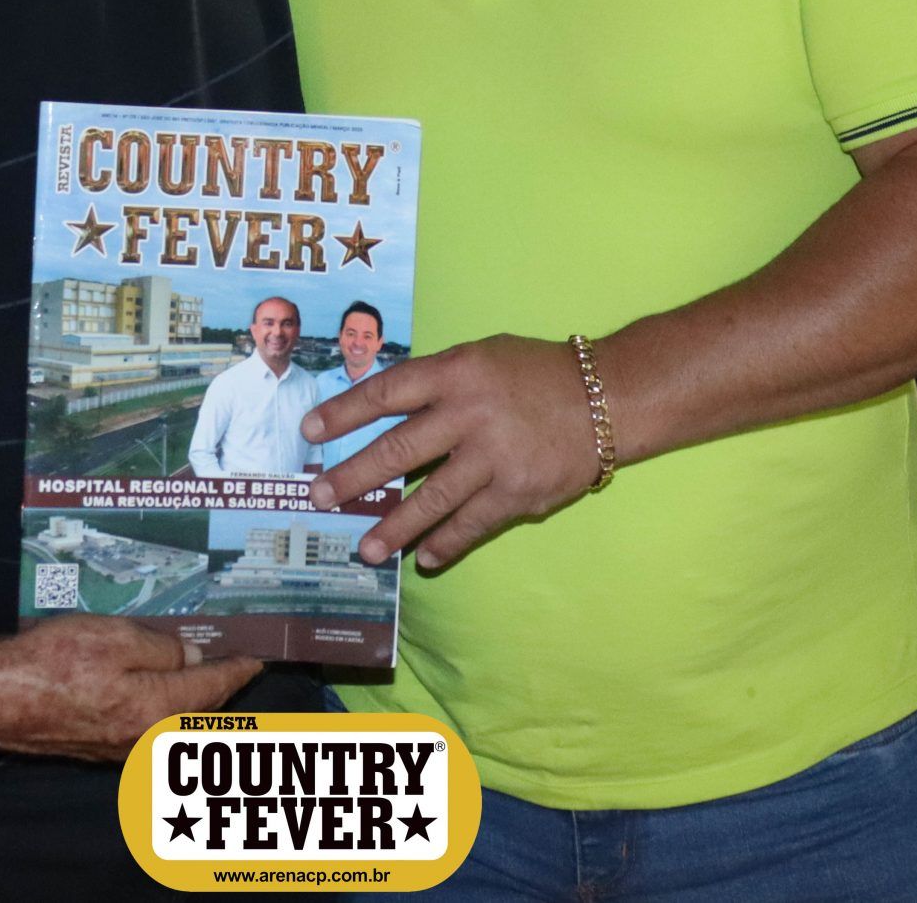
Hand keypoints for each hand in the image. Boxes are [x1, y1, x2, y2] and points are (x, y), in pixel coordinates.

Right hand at [0, 618, 260, 762]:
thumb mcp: (113, 637)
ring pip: (175, 723)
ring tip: (208, 670)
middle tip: (239, 661)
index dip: (237, 669)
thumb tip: (192, 654)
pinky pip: (149, 728)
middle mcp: (144, 738)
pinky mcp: (100, 748)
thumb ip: (160, 649)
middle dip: (222, 686)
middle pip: (198, 712)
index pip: (212, 688)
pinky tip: (164, 689)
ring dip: (195, 699)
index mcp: (155, 709)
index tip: (257, 655)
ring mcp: (122, 749)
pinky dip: (167, 708)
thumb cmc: (52, 661)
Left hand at [304, 335, 601, 571]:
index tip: (310, 431)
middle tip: (319, 498)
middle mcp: (469, 414)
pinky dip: (446, 544)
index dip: (344, 412)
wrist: (606, 398)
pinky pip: (472, 525)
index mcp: (456, 373)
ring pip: (431, 499)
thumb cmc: (535, 373)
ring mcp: (494, 458)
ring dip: (394, 527)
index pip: (387, 392)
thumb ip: (437, 381)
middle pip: (398, 450)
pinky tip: (426, 559)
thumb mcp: (481, 357)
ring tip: (365, 549)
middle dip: (353, 477)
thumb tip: (383, 410)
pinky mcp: (517, 493)